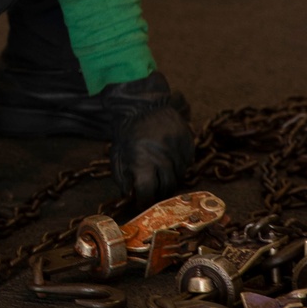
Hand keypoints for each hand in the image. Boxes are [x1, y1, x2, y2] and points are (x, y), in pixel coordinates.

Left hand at [101, 72, 194, 207]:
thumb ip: (122, 178)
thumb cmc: (127, 132)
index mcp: (143, 161)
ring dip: (169, 179)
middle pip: (167, 188)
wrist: (143, 105)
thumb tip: (130, 197)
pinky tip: (169, 159)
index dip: (145, 201)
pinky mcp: (188, 143)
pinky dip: (179, 166)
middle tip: (153, 190)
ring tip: (160, 171)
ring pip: (179, 177)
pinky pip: (187, 164)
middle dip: (159, 192)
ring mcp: (178, 150)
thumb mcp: (118, 155)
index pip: (148, 192)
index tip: (142, 202)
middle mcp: (163, 158)